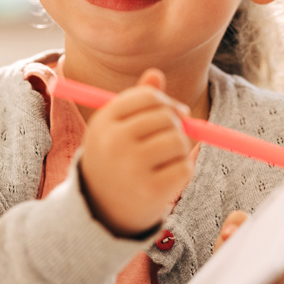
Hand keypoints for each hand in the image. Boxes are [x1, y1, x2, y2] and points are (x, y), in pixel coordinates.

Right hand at [79, 69, 193, 237]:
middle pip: (166, 117)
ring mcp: (131, 167)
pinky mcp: (150, 190)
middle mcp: (114, 142)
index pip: (148, 97)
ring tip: (162, 162)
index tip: (174, 113)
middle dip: (175, 126)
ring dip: (179, 150)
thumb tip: (156, 73)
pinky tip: (164, 179)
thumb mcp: (115, 128)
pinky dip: (181, 171)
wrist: (100, 211)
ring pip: (178, 141)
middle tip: (167, 141)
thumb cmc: (113, 160)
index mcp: (103, 122)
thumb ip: (136, 100)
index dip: (167, 102)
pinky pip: (184, 167)